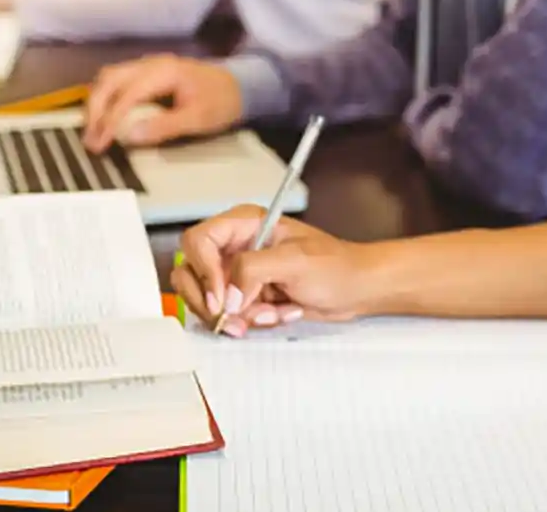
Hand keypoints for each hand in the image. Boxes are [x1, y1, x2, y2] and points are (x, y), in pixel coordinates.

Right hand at [83, 54, 241, 151]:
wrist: (239, 86)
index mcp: (164, 71)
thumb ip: (165, 126)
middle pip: (110, 80)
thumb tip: (130, 136)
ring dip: (97, 103)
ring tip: (93, 132)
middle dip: (95, 110)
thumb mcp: (198, 118)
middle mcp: (151, 63)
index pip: (128, 94)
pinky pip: (117, 81)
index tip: (100, 143)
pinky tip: (104, 118)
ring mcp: (147, 65)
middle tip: (90, 140)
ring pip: (109, 78)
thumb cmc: (221, 101)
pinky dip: (105, 98)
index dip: (110, 119)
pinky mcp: (146, 73)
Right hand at [172, 205, 372, 333]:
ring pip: (207, 300)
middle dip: (213, 301)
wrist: (355, 289)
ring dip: (238, 315)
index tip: (222, 297)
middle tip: (235, 316)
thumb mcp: (296, 261)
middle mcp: (236, 247)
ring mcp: (239, 274)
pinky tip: (279, 313)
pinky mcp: (246, 296)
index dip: (204, 271)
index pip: (199, 241)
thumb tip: (227, 293)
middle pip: (191, 273)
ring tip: (271, 312)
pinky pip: (229, 315)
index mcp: (245, 224)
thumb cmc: (336, 265)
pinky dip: (251, 321)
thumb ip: (254, 270)